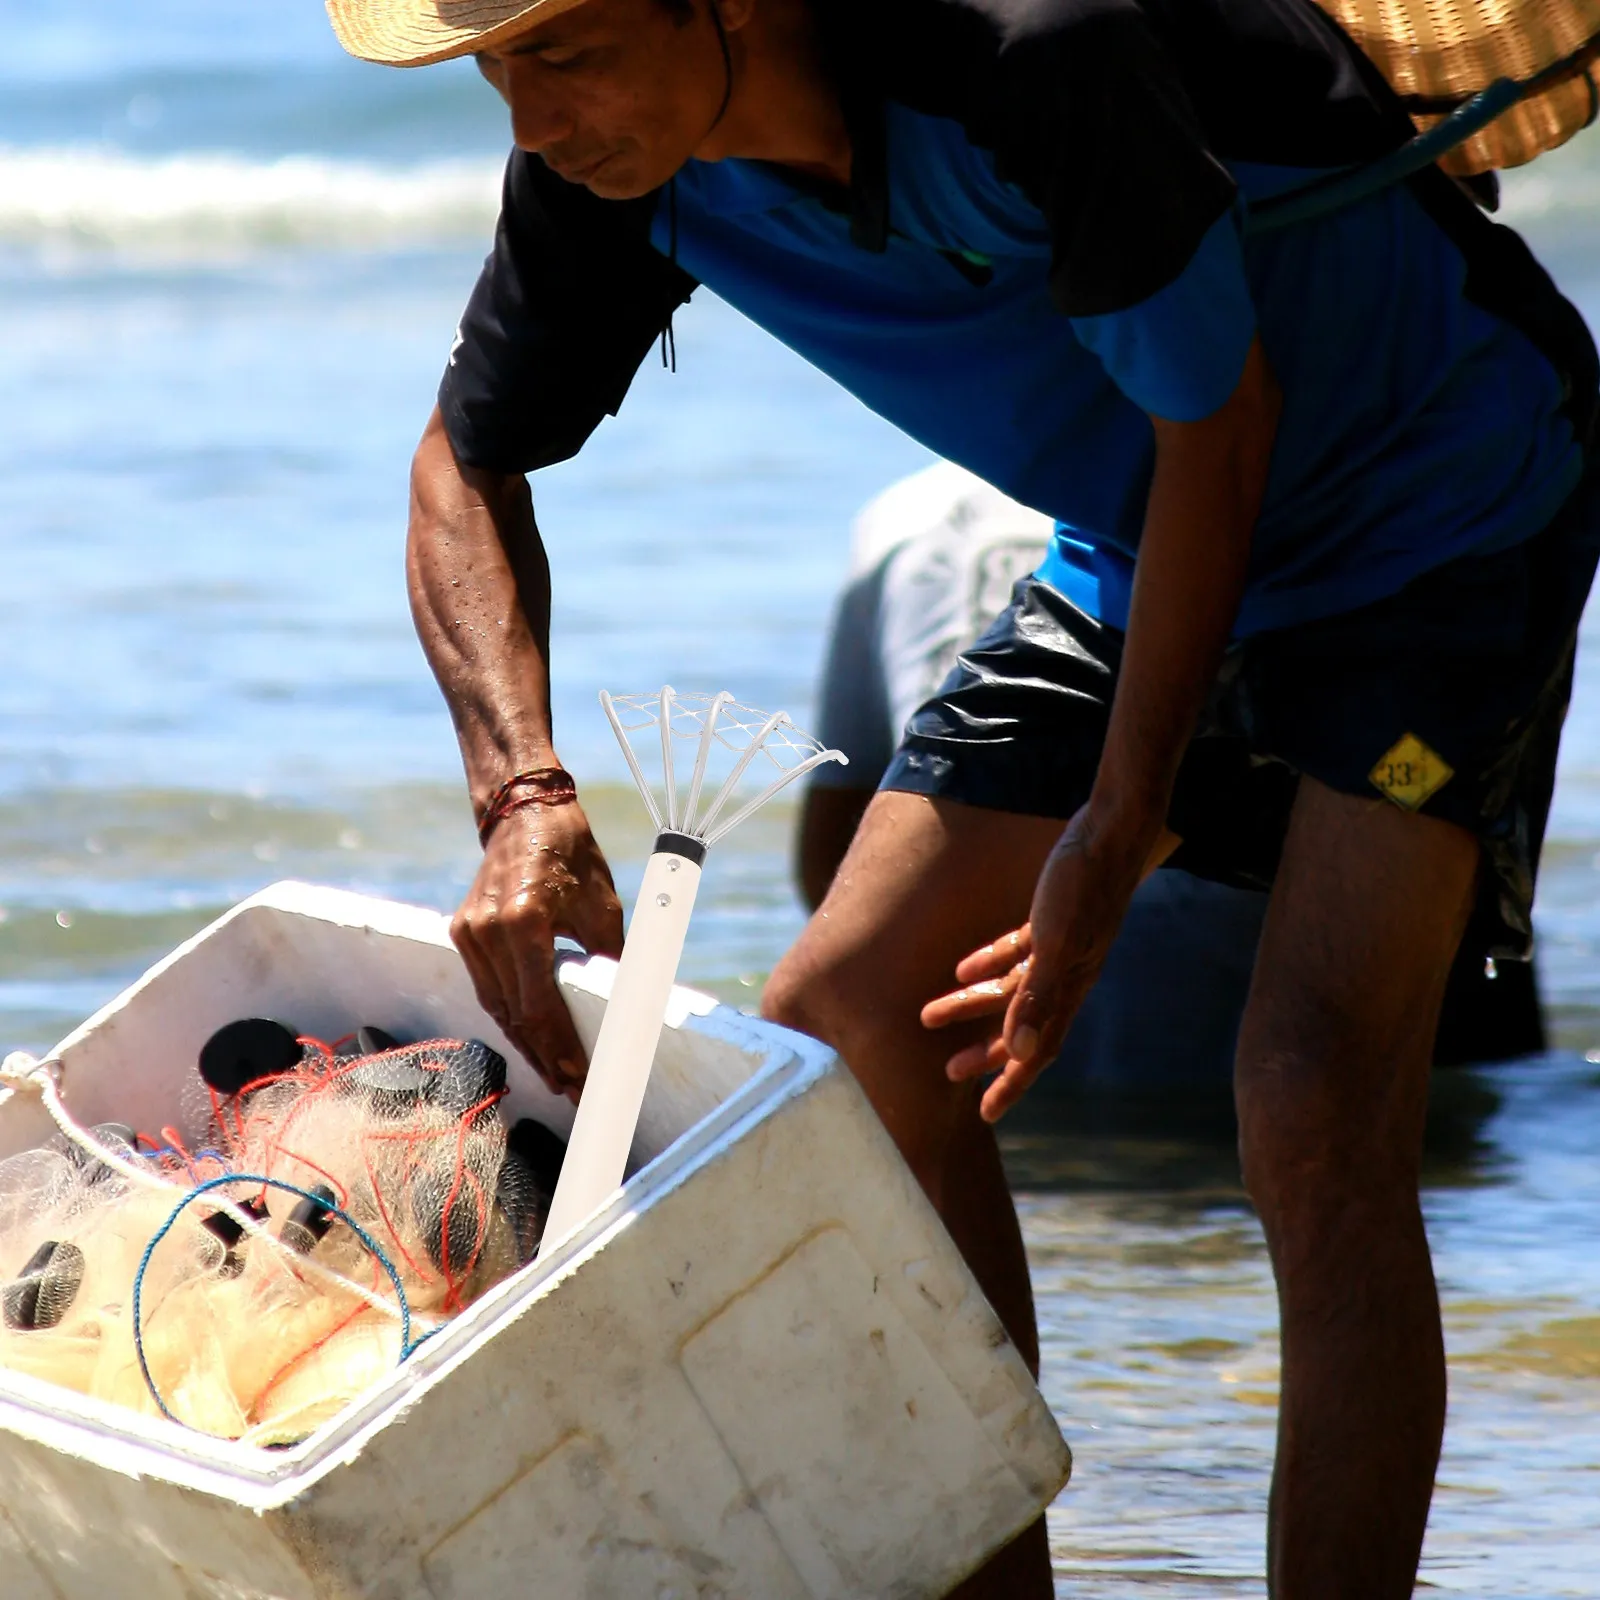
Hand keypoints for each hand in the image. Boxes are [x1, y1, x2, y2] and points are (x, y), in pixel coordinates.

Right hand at [450, 801, 622, 1100]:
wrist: (524, 811)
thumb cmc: (572, 855)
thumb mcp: (604, 909)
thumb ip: (610, 962)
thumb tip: (628, 1011)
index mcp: (524, 921)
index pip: (540, 1007)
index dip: (559, 1050)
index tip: (580, 1079)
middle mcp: (488, 931)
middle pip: (515, 1016)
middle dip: (545, 1057)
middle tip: (573, 1089)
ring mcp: (468, 932)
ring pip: (497, 1007)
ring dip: (526, 1042)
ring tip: (555, 1074)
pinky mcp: (461, 931)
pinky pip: (488, 987)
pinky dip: (510, 1013)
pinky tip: (531, 1038)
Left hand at [921, 803, 1167, 1121]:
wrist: (1111, 830)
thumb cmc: (1084, 884)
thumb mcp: (1057, 940)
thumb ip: (1040, 995)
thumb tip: (1018, 1050)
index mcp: (1070, 987)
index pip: (1037, 1050)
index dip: (1010, 1083)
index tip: (985, 1113)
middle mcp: (1067, 975)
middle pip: (1022, 1026)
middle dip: (985, 1052)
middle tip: (948, 1072)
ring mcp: (1060, 947)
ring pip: (1012, 989)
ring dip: (973, 1004)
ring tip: (931, 1014)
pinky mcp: (1053, 918)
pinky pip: (1015, 954)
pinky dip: (989, 963)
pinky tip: (962, 968)